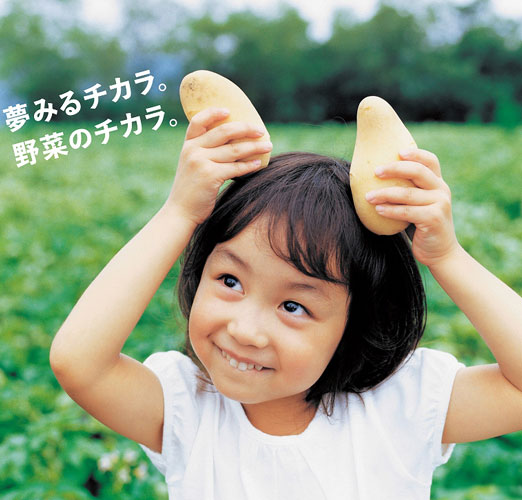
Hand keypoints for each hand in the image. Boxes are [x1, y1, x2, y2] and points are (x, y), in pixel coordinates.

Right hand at [165, 107, 272, 225]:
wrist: (180, 212)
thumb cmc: (190, 191)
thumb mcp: (191, 166)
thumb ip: (204, 153)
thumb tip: (233, 144)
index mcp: (188, 145)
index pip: (198, 121)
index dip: (213, 113)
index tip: (229, 110)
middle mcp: (193, 150)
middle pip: (224, 131)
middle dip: (246, 129)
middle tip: (261, 130)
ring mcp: (201, 162)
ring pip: (234, 149)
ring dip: (255, 147)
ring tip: (268, 146)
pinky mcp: (210, 176)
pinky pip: (236, 167)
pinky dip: (250, 165)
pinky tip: (259, 164)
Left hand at [364, 148, 459, 266]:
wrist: (440, 253)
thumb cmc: (421, 227)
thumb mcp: (418, 205)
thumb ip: (407, 192)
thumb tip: (375, 180)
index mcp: (438, 184)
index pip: (430, 161)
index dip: (415, 153)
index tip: (397, 151)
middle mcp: (442, 190)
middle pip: (417, 171)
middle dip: (394, 169)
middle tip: (375, 171)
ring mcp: (440, 203)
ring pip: (408, 193)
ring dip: (385, 193)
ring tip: (368, 197)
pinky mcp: (434, 218)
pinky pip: (406, 212)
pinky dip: (390, 210)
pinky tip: (377, 209)